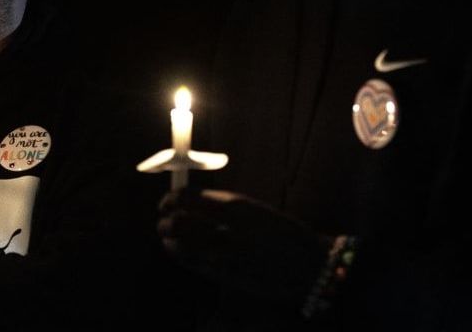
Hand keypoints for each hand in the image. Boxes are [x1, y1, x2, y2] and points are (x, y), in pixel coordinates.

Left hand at [158, 188, 327, 302]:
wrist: (308, 265)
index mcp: (236, 206)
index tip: (168, 199)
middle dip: (165, 218)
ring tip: (167, 234)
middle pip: (178, 220)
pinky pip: (190, 261)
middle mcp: (227, 228)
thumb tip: (189, 199)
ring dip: (167, 236)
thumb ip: (221, 205)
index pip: (188, 197)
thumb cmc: (281, 232)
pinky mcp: (223, 274)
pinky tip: (176, 248)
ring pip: (179, 243)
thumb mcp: (253, 209)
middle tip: (163, 216)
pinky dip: (177, 253)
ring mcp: (223, 254)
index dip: (171, 198)